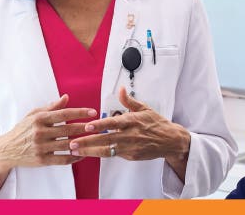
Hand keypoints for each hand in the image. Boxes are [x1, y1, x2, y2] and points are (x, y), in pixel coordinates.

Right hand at [0, 95, 94, 188]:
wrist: (7, 149)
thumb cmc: (22, 130)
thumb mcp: (33, 115)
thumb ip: (51, 107)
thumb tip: (66, 97)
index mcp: (39, 118)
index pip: (64, 113)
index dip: (80, 112)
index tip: (93, 111)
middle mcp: (40, 132)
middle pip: (68, 129)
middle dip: (85, 127)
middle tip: (99, 126)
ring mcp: (41, 147)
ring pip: (67, 144)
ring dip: (82, 142)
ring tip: (94, 140)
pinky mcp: (42, 160)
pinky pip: (62, 159)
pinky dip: (74, 157)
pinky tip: (82, 154)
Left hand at [69, 88, 190, 178]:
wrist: (171, 141)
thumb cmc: (156, 123)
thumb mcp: (144, 108)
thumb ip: (129, 101)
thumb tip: (121, 89)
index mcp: (132, 121)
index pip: (114, 123)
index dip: (101, 125)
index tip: (88, 126)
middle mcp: (130, 135)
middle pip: (107, 139)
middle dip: (88, 142)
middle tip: (72, 143)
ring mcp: (130, 147)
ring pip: (107, 150)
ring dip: (90, 151)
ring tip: (75, 150)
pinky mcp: (131, 156)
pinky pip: (113, 155)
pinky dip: (100, 154)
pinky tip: (87, 153)